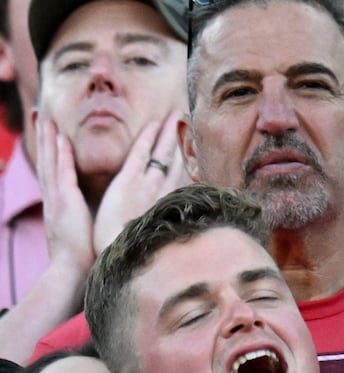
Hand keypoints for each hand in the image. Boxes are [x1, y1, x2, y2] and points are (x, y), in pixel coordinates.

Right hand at [34, 119, 93, 276]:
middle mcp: (54, 198)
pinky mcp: (65, 204)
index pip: (53, 171)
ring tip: (46, 120)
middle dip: (43, 139)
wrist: (73, 271)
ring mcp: (57, 200)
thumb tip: (96, 208)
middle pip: (47, 162)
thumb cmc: (83, 252)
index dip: (50, 151)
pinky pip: (62, 175)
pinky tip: (60, 140)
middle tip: (41, 117)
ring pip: (50, 163)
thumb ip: (84, 215)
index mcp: (59, 204)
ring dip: (48, 141)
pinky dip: (60, 157)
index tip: (50, 131)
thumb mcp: (82, 228)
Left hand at [91, 113, 190, 254]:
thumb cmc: (136, 250)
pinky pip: (141, 153)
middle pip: (177, 159)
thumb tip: (182, 223)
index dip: (188, 159)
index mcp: (169, 204)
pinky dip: (148, 137)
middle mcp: (163, 191)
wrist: (120, 257)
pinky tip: (153, 124)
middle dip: (183, 140)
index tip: (194, 147)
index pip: (182, 176)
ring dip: (170, 133)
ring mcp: (146, 184)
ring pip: (163, 152)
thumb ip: (168, 224)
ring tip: (176, 116)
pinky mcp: (127, 181)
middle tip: (188, 122)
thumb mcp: (159, 236)